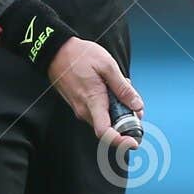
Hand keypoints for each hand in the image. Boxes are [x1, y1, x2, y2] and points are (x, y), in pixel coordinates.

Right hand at [47, 36, 143, 152]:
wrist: (56, 51)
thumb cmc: (80, 55)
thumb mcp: (107, 65)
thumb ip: (123, 88)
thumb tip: (137, 105)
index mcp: (93, 101)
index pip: (105, 132)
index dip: (120, 141)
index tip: (133, 142)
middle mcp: (84, 110)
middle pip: (108, 127)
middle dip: (125, 120)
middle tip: (134, 104)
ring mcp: (79, 108)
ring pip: (104, 118)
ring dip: (116, 110)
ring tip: (119, 89)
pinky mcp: (78, 104)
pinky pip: (96, 111)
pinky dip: (107, 105)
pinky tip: (109, 88)